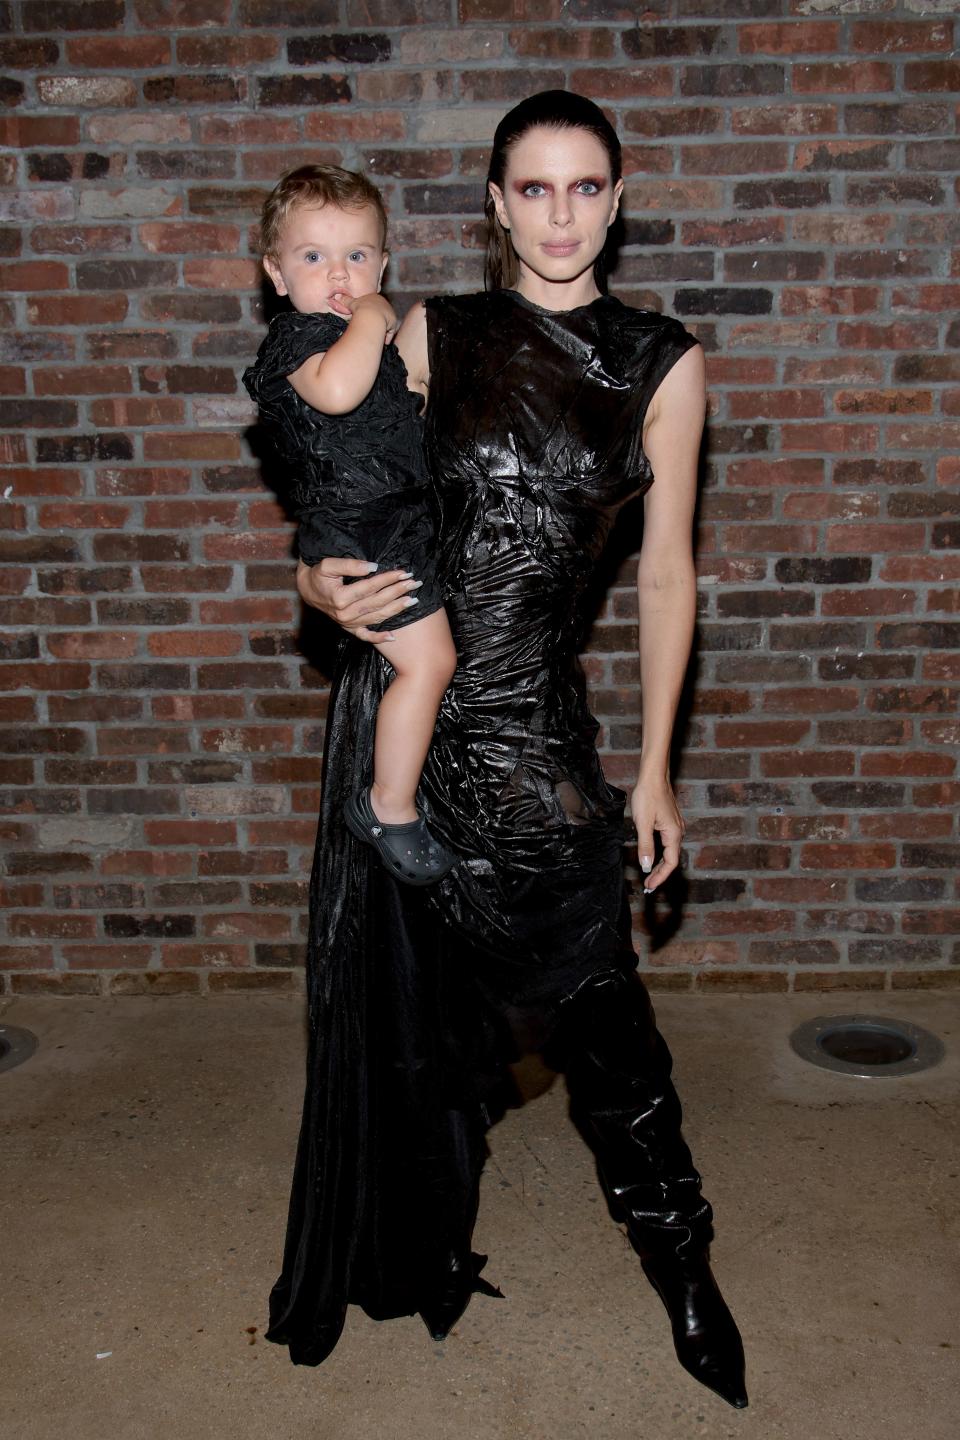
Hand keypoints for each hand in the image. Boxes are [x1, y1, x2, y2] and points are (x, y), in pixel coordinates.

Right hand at [297, 557, 418, 642]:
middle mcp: (345, 614)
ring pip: (377, 617)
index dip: (388, 579)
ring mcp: (348, 624)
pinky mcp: (349, 629)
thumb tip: (373, 567)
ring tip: (413, 600)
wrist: (308, 591)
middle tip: (415, 583)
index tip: (403, 572)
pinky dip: (378, 638)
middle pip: (377, 602)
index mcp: (340, 598)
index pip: (370, 587)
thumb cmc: (319, 575)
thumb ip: (350, 565)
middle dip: (398, 592)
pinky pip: (365, 637)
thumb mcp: (329, 565)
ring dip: (397, 609)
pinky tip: (393, 637)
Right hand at [332, 292, 397, 341]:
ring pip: (385, 324)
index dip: (368, 316)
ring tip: (373, 335)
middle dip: (375, 324)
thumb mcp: (350, 303)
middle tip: (368, 330)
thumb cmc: (359, 309)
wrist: (368, 315)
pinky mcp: (393, 321)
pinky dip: (384, 337)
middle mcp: (384, 303)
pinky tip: (379, 339)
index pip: (373, 308)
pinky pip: (389, 332)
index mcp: (375, 297)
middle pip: (380, 316)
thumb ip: (345, 300)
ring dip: (380, 331)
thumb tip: (335, 297)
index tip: (364, 322)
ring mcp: (390, 312)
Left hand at [631, 773, 684, 894]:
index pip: (670, 862)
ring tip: (649, 874)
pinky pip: (667, 843)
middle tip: (648, 885)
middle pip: (671, 859)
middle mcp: (678, 832)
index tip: (649, 886)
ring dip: (659, 864)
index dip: (660, 876)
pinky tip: (652, 855)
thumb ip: (645, 845)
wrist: (653, 776)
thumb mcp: (643, 823)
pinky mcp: (670, 821)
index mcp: (673, 834)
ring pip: (669, 851)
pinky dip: (660, 853)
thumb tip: (646, 866)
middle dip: (659, 873)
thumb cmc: (648, 796)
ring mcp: (675, 826)